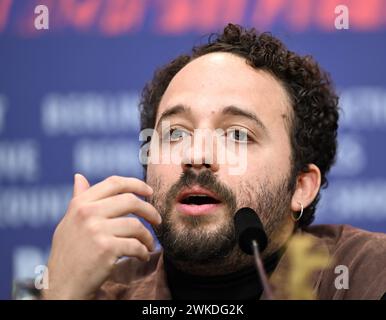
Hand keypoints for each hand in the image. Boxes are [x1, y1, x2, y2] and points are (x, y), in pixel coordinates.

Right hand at [42, 174, 160, 299]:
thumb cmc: (68, 253)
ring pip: (136, 225)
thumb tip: (79, 176)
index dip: (136, 184)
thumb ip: (79, 198)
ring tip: (149, 244)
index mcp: (80, 203)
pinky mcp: (106, 249)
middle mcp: (87, 213)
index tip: (150, 192)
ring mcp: (96, 230)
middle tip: (157, 220)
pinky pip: (136, 245)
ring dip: (148, 236)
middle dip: (149, 210)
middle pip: (130, 201)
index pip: (114, 183)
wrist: (62, 285)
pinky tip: (143, 256)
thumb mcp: (69, 221)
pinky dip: (144, 251)